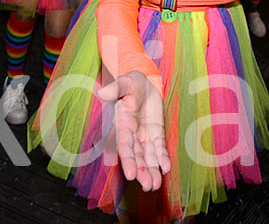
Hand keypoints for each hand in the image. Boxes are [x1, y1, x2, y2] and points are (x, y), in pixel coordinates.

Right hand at [96, 71, 170, 191]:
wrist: (145, 82)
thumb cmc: (132, 82)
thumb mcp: (125, 82)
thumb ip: (116, 88)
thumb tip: (102, 92)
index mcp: (123, 124)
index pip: (125, 146)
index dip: (128, 160)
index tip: (130, 175)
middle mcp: (133, 134)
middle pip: (137, 157)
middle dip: (142, 172)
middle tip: (149, 186)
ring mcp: (145, 135)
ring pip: (148, 157)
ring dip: (152, 171)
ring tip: (155, 186)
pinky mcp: (157, 133)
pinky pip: (159, 148)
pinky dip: (162, 158)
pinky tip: (166, 169)